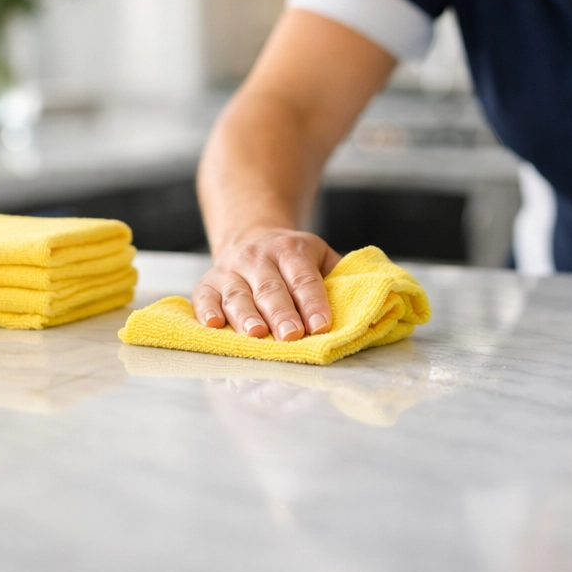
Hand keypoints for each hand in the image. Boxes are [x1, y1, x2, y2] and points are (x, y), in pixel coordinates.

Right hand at [192, 229, 339, 339]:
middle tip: (292, 335)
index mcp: (290, 250)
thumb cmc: (292, 258)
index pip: (304, 278)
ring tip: (257, 334)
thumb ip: (339, 275)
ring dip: (246, 316)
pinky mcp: (208, 282)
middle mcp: (258, 257)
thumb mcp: (319, 255)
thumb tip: (367, 303)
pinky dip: (207, 311)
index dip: (313, 302)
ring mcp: (231, 269)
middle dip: (281, 314)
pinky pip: (205, 296)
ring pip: (238, 294)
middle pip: (271, 289)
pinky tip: (213, 325)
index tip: (321, 326)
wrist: (251, 235)